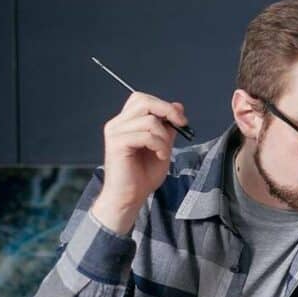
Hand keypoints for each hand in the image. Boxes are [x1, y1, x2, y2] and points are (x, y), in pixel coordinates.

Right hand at [91, 92, 188, 233]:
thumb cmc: (143, 175)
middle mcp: (117, 124)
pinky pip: (145, 135)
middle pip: (143, 101)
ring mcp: (115, 132)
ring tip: (164, 151)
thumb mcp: (163, 146)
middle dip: (167, 111)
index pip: (142, 99)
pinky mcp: (117, 143)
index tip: (181, 120)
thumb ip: (168, 127)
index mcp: (126, 122)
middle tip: (181, 125)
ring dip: (164, 136)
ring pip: (149, 120)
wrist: (129, 197)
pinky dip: (159, 145)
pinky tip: (160, 156)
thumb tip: (177, 106)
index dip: (164, 105)